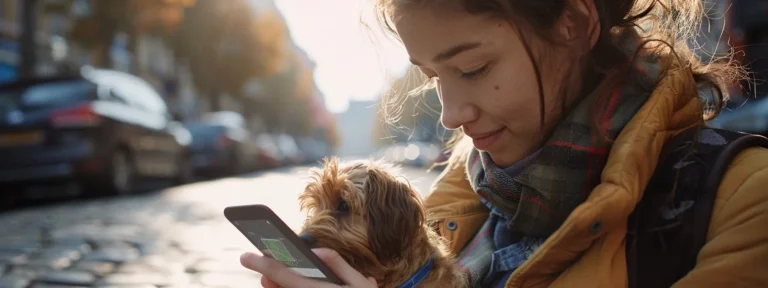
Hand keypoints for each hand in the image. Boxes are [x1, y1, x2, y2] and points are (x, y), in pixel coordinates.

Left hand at [240, 248, 377, 287]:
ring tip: (276, 280)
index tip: (246, 256)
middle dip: (270, 279)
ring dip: (279, 287)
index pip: (283, 275)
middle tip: (266, 272)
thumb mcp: (360, 284)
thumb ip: (337, 264)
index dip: (262, 264)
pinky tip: (285, 284)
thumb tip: (315, 253)